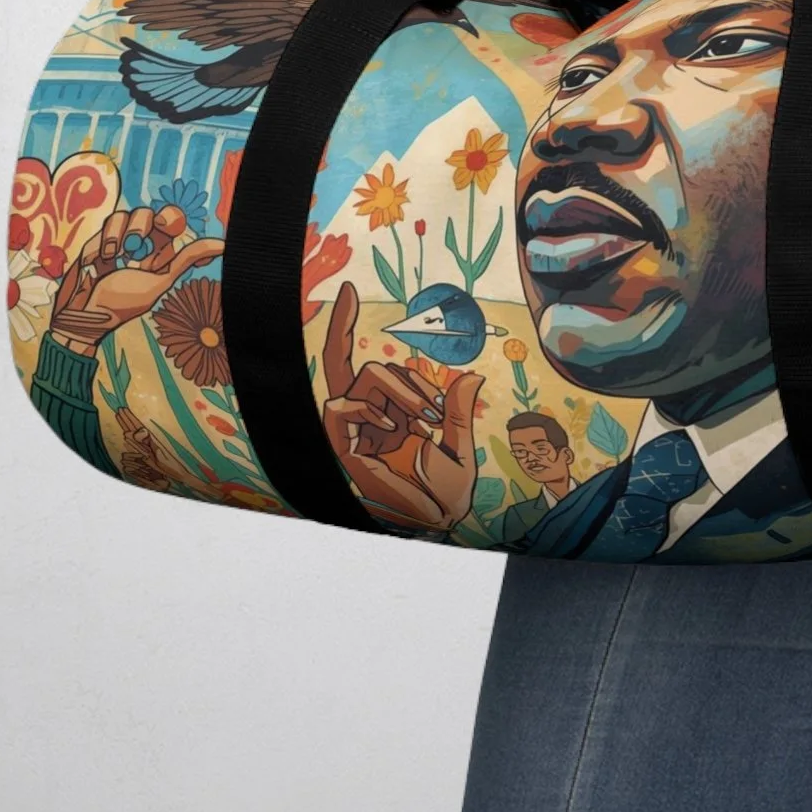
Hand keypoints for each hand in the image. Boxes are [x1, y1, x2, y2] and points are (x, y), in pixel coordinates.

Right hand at [49, 205, 224, 354]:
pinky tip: (98, 261)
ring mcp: (117, 243)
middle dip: (142, 224)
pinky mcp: (96, 243)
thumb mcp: (157, 282)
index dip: (170, 218)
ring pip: (124, 216)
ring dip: (117, 234)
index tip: (164, 226)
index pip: (172, 223)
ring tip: (113, 256)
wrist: (80, 315)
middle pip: (148, 214)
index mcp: (160, 256)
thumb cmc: (121, 304)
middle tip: (135, 241)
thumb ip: (186, 260)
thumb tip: (223, 245)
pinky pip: (102, 228)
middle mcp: (141, 247)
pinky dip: (100, 243)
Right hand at [319, 281, 482, 530]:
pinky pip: (340, 407)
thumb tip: (471, 376)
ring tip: (426, 424)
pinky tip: (395, 431)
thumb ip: (460, 409)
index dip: (346, 326)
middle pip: (360, 365)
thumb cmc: (447, 491)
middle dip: (390, 369)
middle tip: (429, 407)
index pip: (362, 364)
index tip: (348, 289)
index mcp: (388, 411)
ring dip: (403, 392)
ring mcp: (353, 430)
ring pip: (368, 376)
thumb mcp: (461, 444)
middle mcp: (367, 416)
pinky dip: (370, 410)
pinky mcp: (341, 447)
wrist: (437, 522)